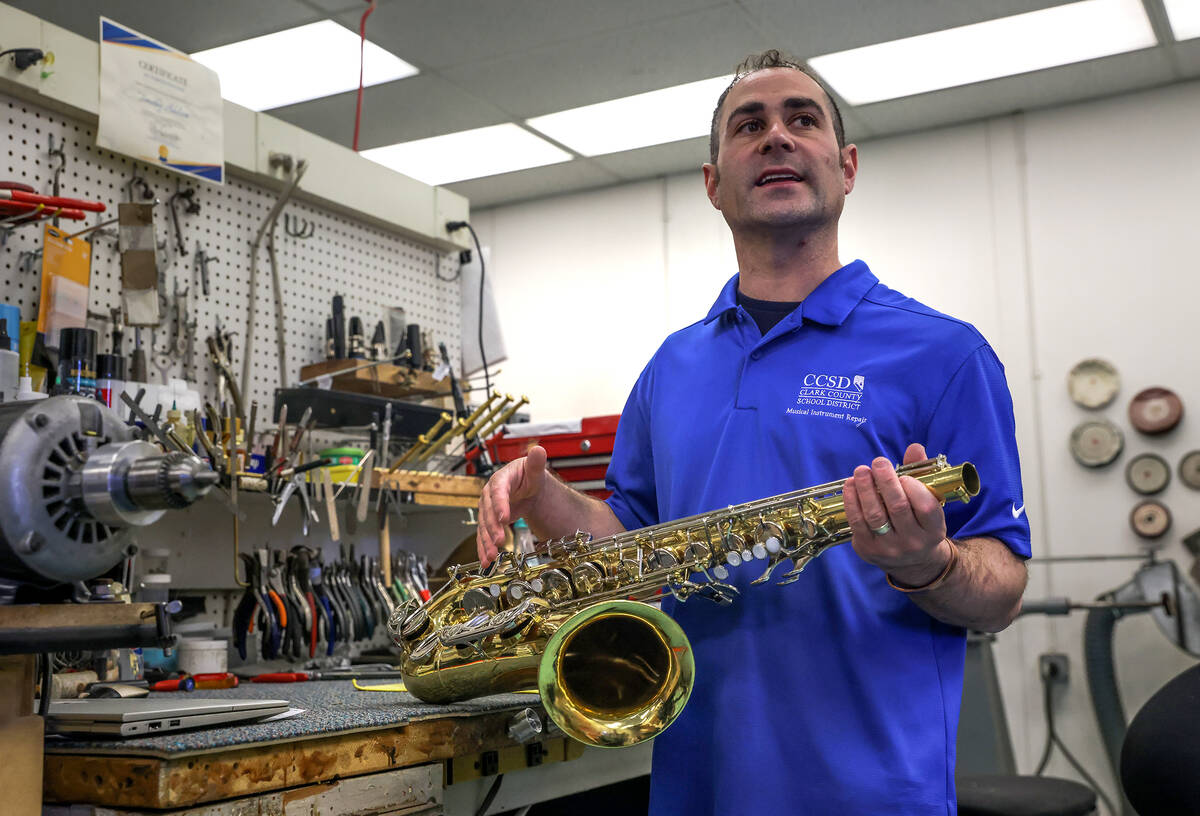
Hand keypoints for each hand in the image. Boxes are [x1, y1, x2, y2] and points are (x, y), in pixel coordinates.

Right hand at [476, 445, 548, 565]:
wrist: (526, 487)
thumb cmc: (529, 476)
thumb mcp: (534, 470)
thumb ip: (536, 463)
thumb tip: (538, 450)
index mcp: (501, 479)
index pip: (498, 491)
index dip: (499, 504)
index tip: (504, 517)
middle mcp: (490, 494)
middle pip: (488, 512)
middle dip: (492, 528)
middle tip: (499, 541)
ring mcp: (488, 509)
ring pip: (484, 526)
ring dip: (486, 542)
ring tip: (491, 556)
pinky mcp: (489, 521)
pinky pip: (484, 535)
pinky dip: (484, 548)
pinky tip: (486, 560)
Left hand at [843, 443, 950, 586]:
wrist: (912, 562)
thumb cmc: (919, 522)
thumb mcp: (928, 503)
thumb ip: (921, 474)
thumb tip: (915, 448)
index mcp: (934, 530)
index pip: (926, 507)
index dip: (913, 488)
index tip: (903, 475)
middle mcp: (914, 542)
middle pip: (897, 508)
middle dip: (886, 481)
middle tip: (878, 462)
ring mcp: (890, 548)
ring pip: (875, 515)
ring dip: (865, 488)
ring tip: (861, 470)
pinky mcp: (868, 550)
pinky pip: (857, 522)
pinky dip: (851, 501)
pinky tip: (850, 485)